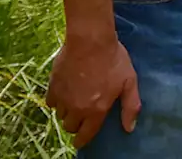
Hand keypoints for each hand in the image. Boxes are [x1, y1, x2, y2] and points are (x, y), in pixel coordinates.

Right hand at [45, 33, 140, 147]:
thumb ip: (130, 106)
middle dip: (76, 124)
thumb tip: (129, 128)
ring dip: (67, 112)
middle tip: (82, 114)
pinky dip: (57, 101)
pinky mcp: (52, 86)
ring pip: (60, 115)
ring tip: (75, 101)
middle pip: (70, 127)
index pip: (85, 135)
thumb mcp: (129, 82)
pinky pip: (51, 102)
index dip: (82, 141)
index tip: (80, 141)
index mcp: (96, 111)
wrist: (90, 40)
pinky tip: (65, 92)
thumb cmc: (113, 59)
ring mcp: (63, 98)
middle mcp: (77, 109)